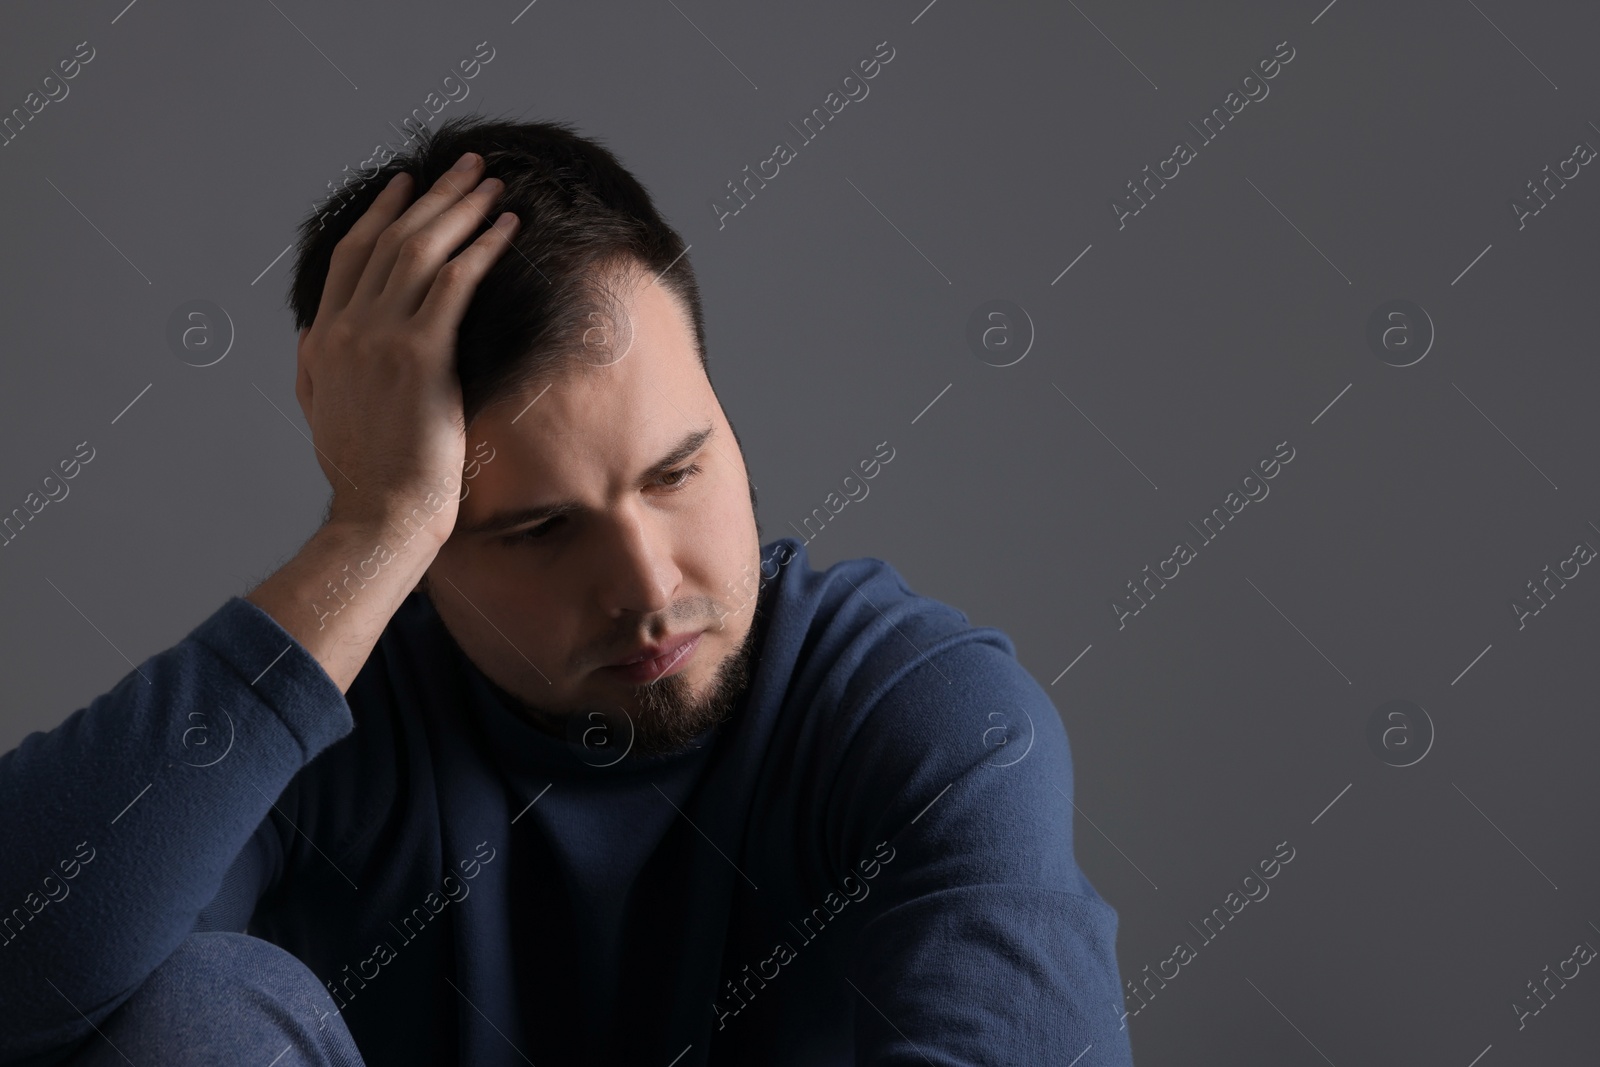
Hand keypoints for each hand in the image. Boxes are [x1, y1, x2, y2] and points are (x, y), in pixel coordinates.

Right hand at [294, 151, 518, 543]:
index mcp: (322, 339)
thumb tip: (312, 337)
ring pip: (423, 251)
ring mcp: (380, 339)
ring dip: (462, 210)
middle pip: (391, 240)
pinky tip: (506, 227)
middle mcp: (346, 328)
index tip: (409, 183)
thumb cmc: (365, 475)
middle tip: (465, 166)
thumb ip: (315, 367)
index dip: (383, 212)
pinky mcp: (420, 355)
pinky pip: (456, 283)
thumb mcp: (322, 411)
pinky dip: (483, 248)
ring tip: (492, 184)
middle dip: (433, 196)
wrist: (380, 514)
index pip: (352, 255)